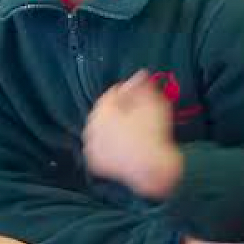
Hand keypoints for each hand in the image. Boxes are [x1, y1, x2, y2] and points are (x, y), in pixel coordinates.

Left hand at [83, 71, 181, 199]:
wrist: (150, 169)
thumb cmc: (152, 132)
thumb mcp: (153, 103)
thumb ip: (143, 86)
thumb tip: (139, 75)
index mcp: (101, 108)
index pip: (114, 92)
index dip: (131, 93)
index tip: (145, 98)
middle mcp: (90, 125)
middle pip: (107, 113)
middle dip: (121, 112)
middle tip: (140, 117)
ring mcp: (91, 146)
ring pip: (104, 132)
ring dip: (115, 130)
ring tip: (135, 134)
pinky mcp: (96, 163)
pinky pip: (104, 150)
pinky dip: (112, 148)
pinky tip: (126, 149)